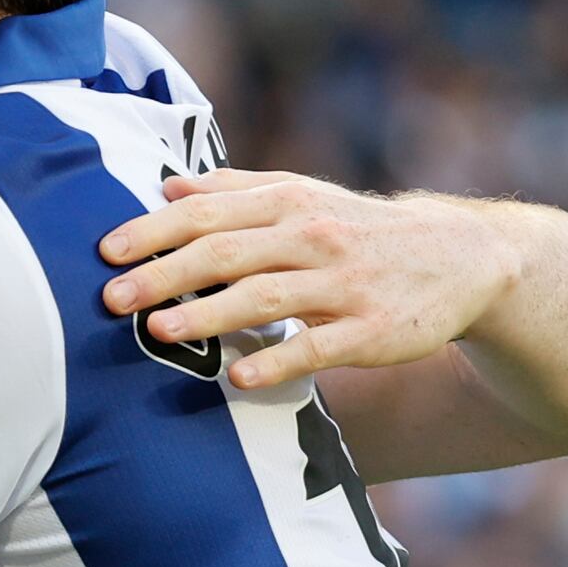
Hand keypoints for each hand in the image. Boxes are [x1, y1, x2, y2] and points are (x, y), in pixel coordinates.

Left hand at [99, 173, 523, 394]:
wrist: (461, 256)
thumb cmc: (361, 229)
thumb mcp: (304, 196)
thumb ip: (237, 190)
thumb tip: (167, 188)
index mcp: (290, 202)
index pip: (210, 212)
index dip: (155, 231)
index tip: (106, 250)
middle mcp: (314, 237)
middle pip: (228, 252)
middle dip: (165, 274)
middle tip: (110, 297)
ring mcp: (344, 284)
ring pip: (267, 296)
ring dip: (209, 314)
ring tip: (158, 330)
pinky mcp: (372, 329)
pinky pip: (318, 347)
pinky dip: (278, 361)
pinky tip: (239, 378)